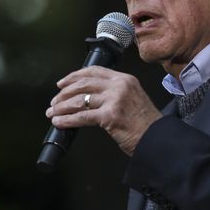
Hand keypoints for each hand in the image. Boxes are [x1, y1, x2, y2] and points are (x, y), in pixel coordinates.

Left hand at [45, 66, 161, 155]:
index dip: (74, 76)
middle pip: (83, 84)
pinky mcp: (110, 116)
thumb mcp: (132, 99)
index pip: (94, 71)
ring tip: (52, 113)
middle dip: (64, 93)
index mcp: (124, 79)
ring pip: (80, 100)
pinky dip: (67, 120)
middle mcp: (119, 86)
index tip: (62, 84)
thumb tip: (86, 98)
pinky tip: (59, 122)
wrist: (157, 139)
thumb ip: (114, 93)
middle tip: (54, 101)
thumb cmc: (144, 124)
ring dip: (62, 107)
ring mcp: (115, 100)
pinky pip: (82, 116)